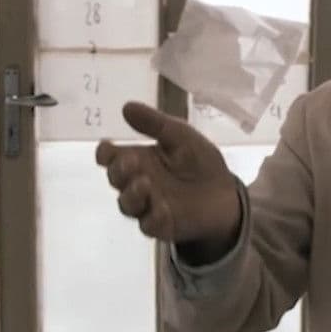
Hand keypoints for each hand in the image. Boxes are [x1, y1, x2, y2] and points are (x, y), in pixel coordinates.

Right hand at [96, 102, 240, 261]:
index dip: (104, 153)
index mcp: (136, 158)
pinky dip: (153, 217)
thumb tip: (126, 106)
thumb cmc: (199, 162)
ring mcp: (147, 205)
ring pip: (127, 204)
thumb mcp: (181, 136)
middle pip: (115, 178)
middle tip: (131, 161)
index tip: (108, 148)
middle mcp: (135, 182)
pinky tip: (162, 208)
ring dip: (132, 194)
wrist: (226, 193)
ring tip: (144, 183)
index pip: (109, 156)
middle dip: (118, 170)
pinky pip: (149, 225)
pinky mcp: (162, 225)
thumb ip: (155, 124)